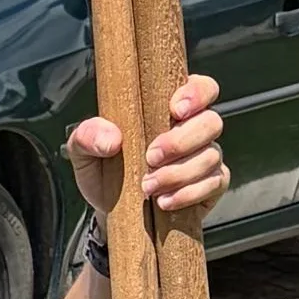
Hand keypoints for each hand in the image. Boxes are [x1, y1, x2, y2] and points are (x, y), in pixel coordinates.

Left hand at [63, 72, 227, 222]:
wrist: (109, 211)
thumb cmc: (103, 170)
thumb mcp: (84, 151)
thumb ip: (87, 136)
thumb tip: (111, 139)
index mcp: (170, 107)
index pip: (202, 87)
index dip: (196, 94)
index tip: (175, 110)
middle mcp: (195, 128)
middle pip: (212, 121)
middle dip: (182, 140)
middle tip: (150, 157)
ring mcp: (206, 156)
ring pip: (212, 155)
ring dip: (180, 172)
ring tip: (148, 186)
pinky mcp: (211, 185)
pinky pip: (214, 183)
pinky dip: (189, 193)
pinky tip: (164, 201)